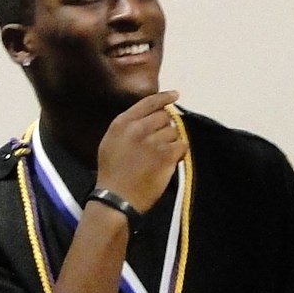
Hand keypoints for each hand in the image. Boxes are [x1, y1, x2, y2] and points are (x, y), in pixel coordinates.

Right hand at [92, 90, 186, 215]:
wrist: (116, 197)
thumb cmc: (111, 171)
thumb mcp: (110, 141)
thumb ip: (128, 126)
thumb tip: (149, 116)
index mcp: (123, 123)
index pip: (149, 102)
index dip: (164, 97)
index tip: (175, 95)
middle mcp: (139, 129)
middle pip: (165, 116)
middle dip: (164, 127)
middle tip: (158, 141)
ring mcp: (154, 142)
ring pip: (174, 131)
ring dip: (171, 141)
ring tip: (160, 154)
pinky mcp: (166, 157)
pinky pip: (182, 145)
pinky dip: (179, 152)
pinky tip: (170, 160)